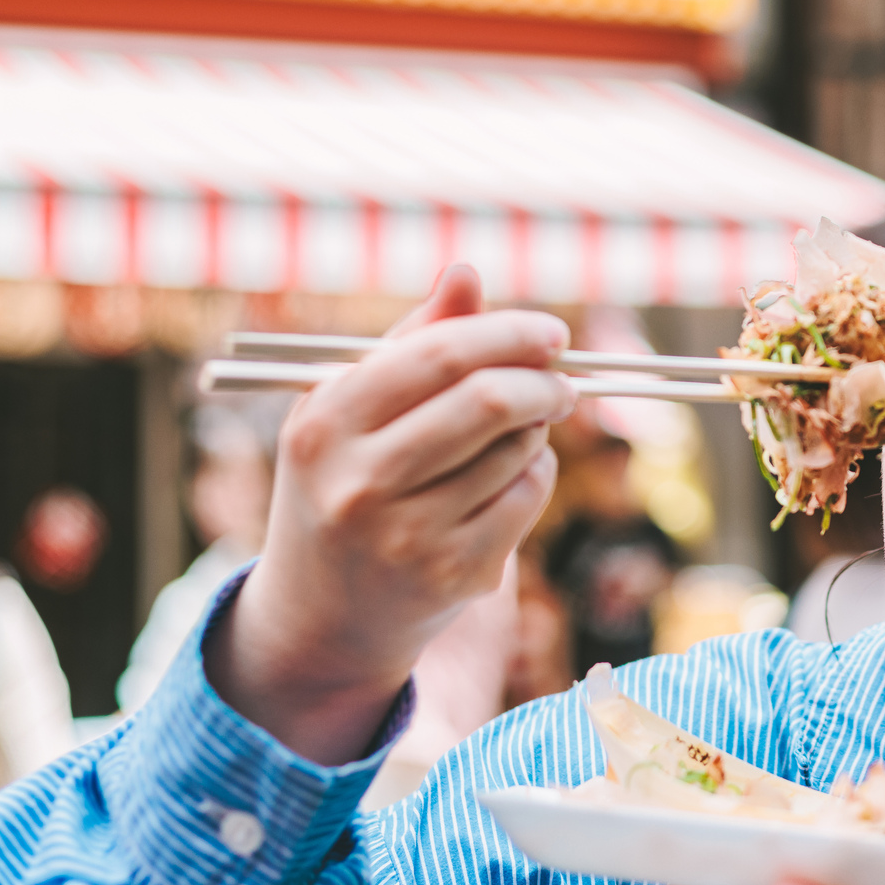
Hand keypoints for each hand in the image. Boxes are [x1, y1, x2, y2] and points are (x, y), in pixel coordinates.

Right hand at [208, 265, 575, 763]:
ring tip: (520, 431)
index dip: (508, 334)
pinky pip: (526, 498)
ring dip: (537, 431)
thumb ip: (412, 339)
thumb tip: (466, 272)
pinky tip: (510, 477)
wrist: (322, 612)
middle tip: (563, 380)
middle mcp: (359, 481)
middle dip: (544, 382)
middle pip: (489, 402)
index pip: (439, 355)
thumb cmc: (344, 479)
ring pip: (517, 451)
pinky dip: (535, 475)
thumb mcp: (352, 408)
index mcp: (326, 422)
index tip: (552, 332)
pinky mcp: (452, 575)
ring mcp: (406, 536)